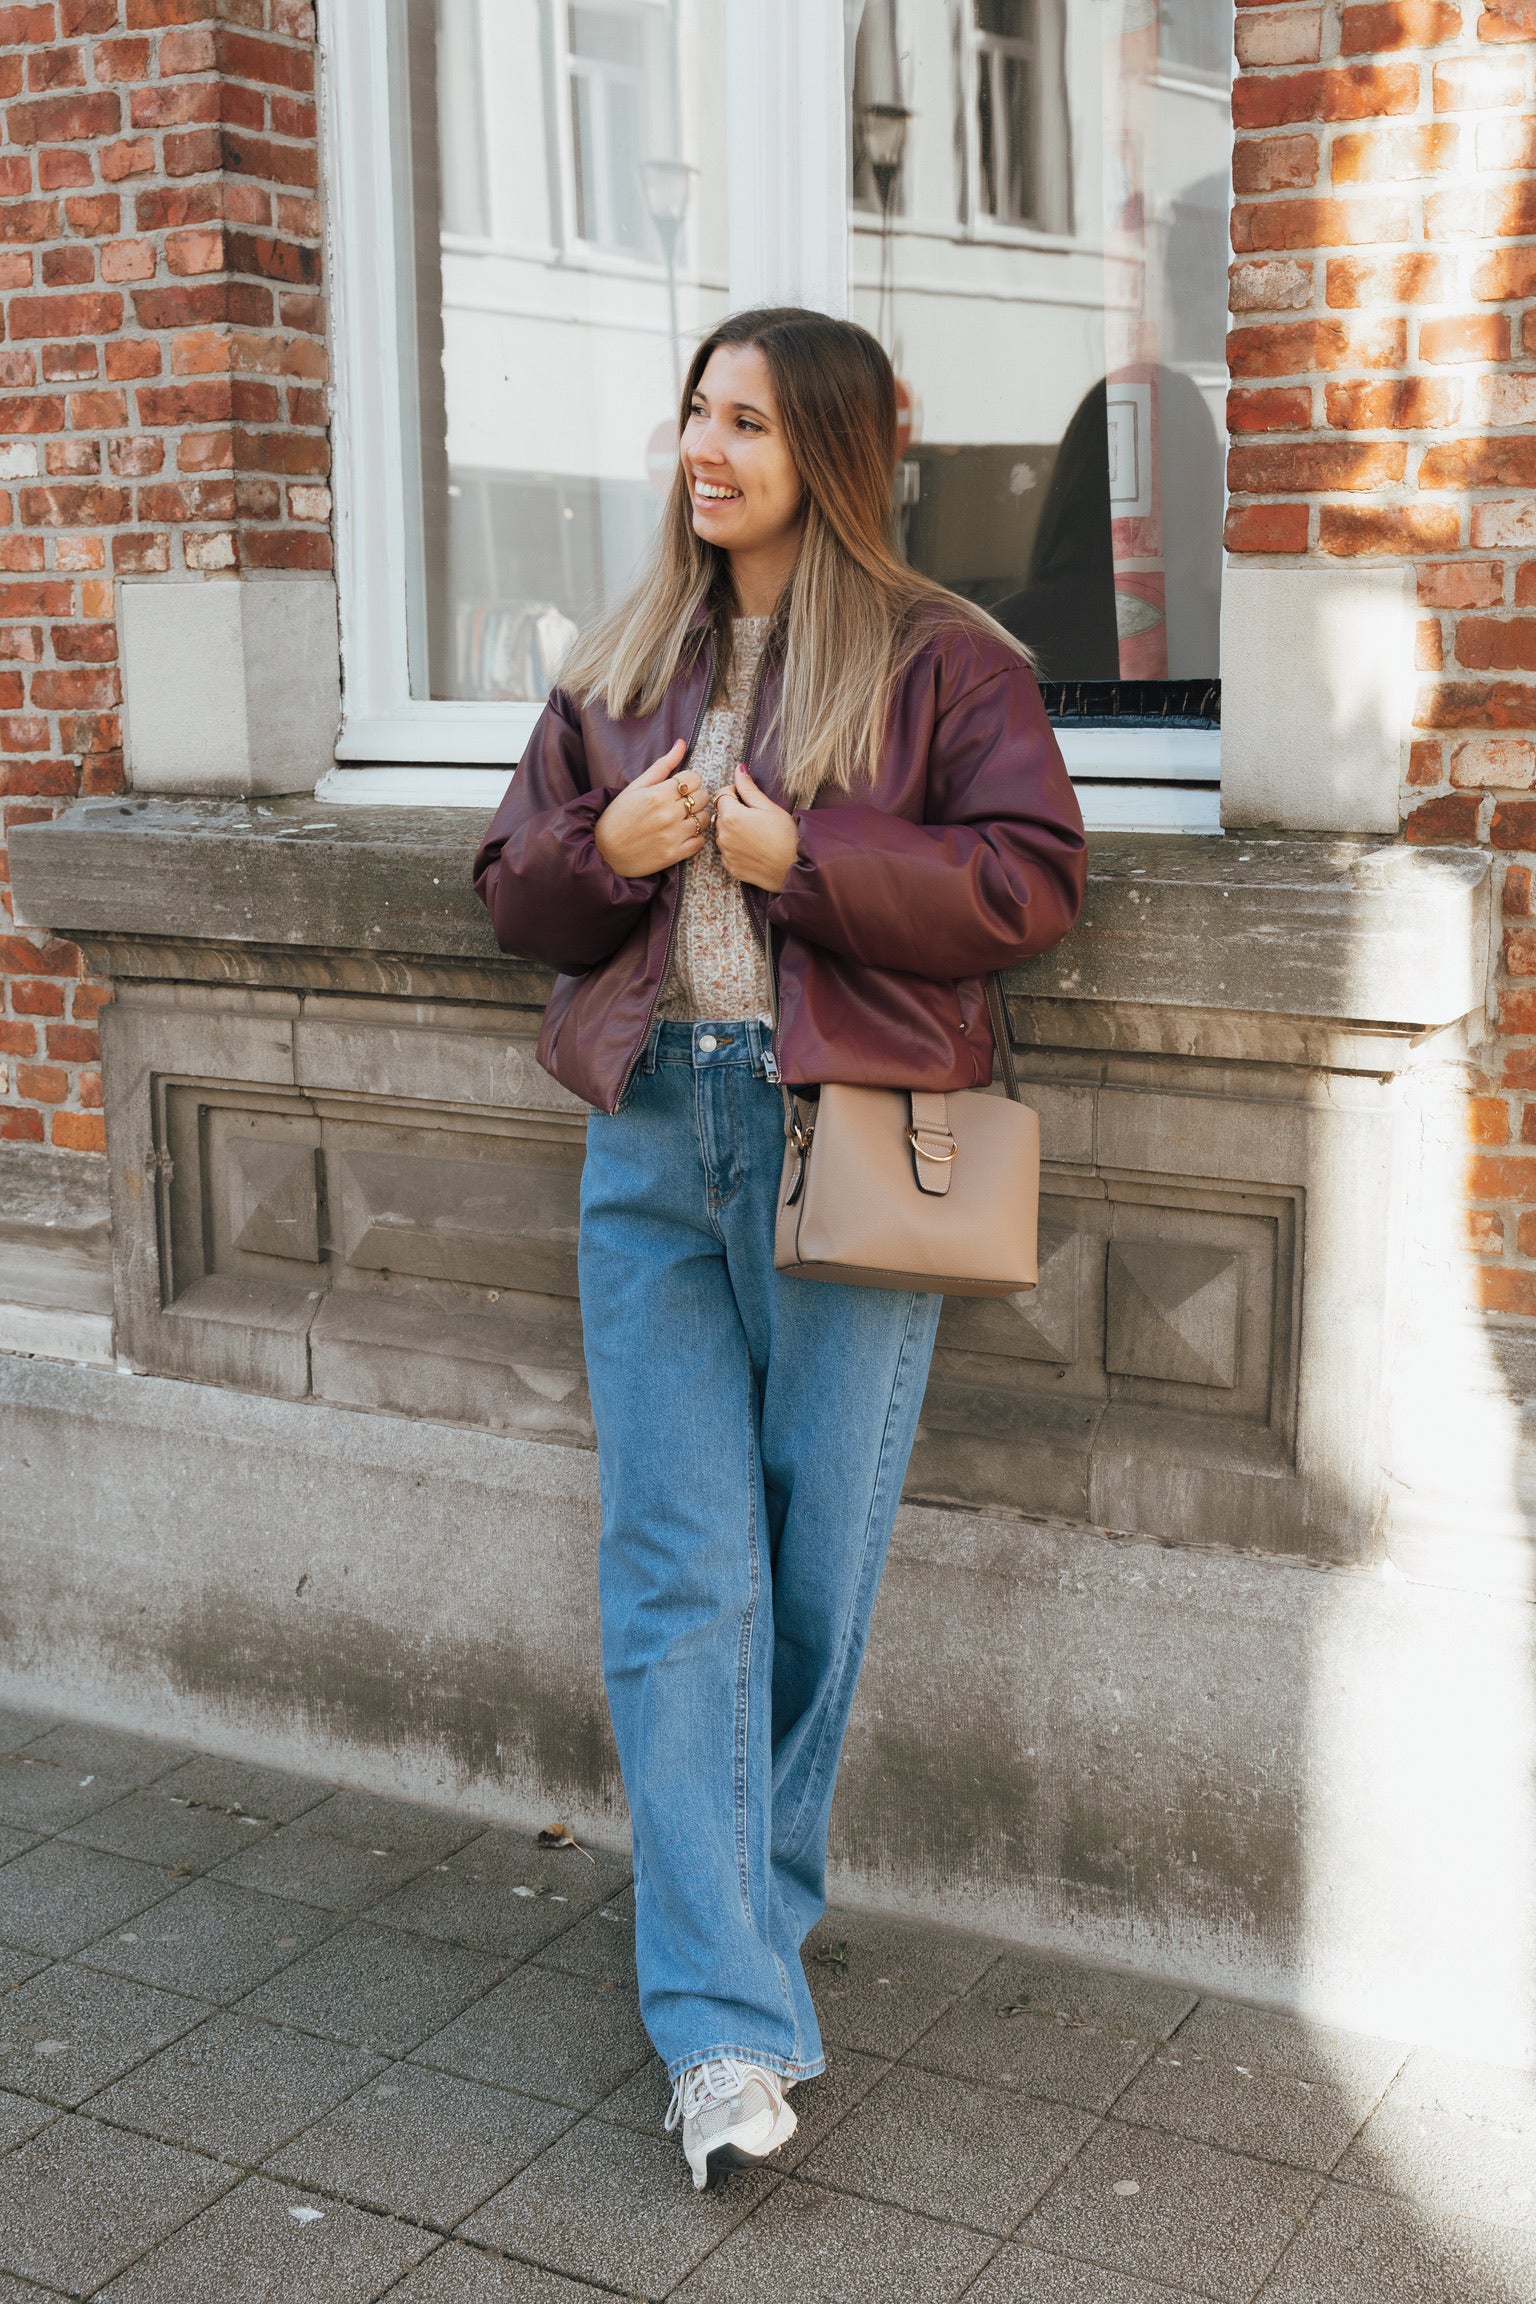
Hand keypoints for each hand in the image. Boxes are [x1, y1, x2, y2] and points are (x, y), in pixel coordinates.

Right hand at [593, 739, 710, 877]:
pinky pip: (700, 841)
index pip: (695, 778)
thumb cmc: (618, 816)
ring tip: (682, 819)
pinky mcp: (674, 855)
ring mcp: (673, 836)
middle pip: (702, 796)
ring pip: (705, 819)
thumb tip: (681, 744)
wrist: (603, 851)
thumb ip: (662, 765)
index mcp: (658, 794)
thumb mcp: (636, 786)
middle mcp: (668, 814)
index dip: (689, 780)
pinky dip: (696, 837)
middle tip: (680, 803)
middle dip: (694, 797)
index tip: (679, 787)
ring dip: (697, 817)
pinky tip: (682, 834)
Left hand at [714, 766, 798, 892]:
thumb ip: (749, 788)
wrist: (795, 868)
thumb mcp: (769, 807)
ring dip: (733, 831)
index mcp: (731, 816)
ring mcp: (726, 854)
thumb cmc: (787, 836)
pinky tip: (754, 849)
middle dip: (733, 812)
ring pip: (723, 835)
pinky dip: (736, 849)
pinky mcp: (731, 868)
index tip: (746, 797)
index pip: (722, 795)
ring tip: (756, 835)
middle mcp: (723, 835)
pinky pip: (728, 853)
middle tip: (755, 818)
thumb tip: (739, 770)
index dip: (734, 792)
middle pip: (721, 815)